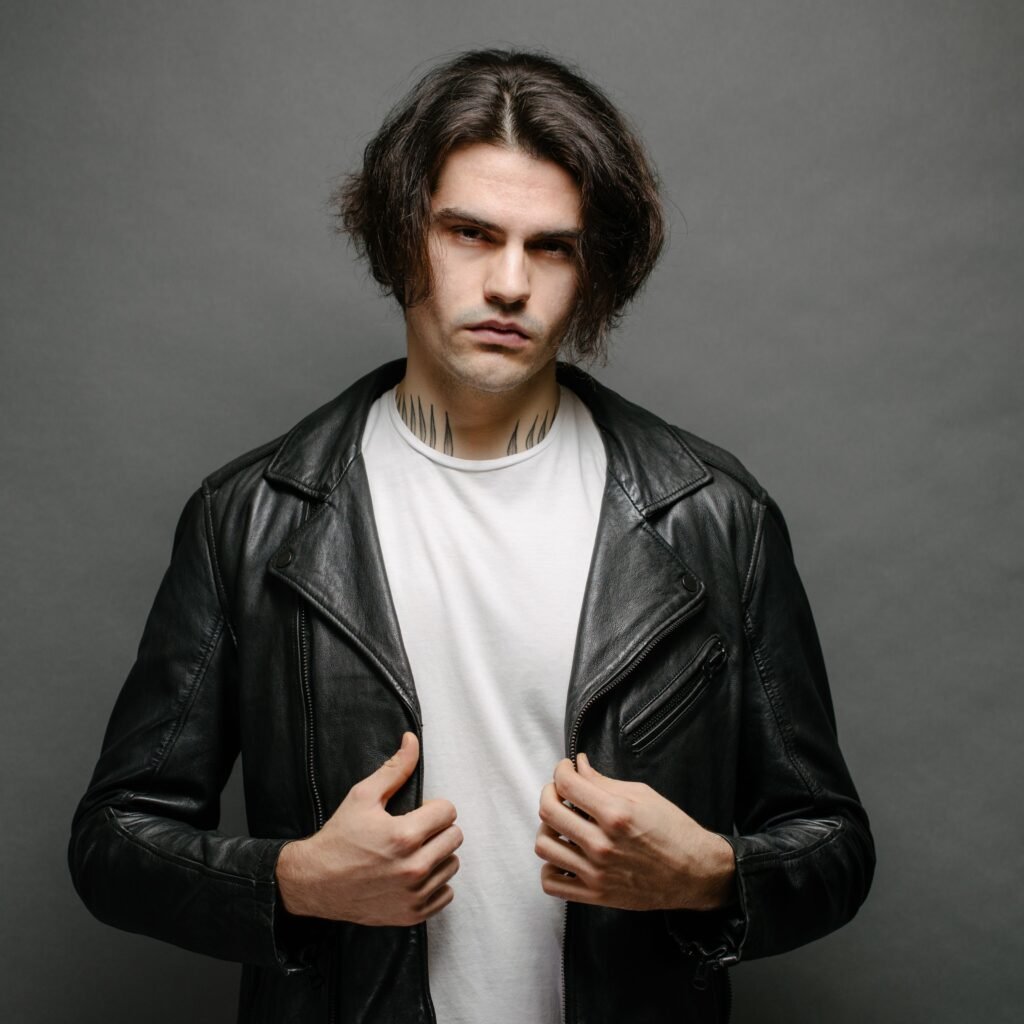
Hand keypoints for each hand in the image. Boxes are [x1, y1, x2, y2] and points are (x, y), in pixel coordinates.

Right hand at [275, 732, 462, 925]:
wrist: (314, 883)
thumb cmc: (338, 838)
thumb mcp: (363, 796)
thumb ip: (395, 769)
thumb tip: (412, 740)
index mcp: (404, 836)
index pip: (448, 812)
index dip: (433, 807)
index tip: (418, 812)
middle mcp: (414, 868)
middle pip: (455, 838)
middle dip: (437, 829)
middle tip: (414, 831)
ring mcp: (414, 895)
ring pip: (452, 864)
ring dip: (437, 855)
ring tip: (412, 852)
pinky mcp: (411, 914)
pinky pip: (445, 893)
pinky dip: (434, 883)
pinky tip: (412, 875)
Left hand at [535, 753, 734, 910]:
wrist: (695, 873)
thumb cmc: (674, 831)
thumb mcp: (643, 795)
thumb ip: (603, 781)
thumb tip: (579, 766)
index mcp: (616, 814)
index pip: (567, 785)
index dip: (561, 771)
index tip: (566, 769)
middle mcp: (602, 844)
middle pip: (548, 812)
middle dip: (549, 792)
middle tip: (560, 790)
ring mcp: (596, 872)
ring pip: (544, 845)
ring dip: (548, 828)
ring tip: (562, 823)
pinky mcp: (596, 895)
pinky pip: (551, 882)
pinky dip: (550, 865)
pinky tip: (564, 853)